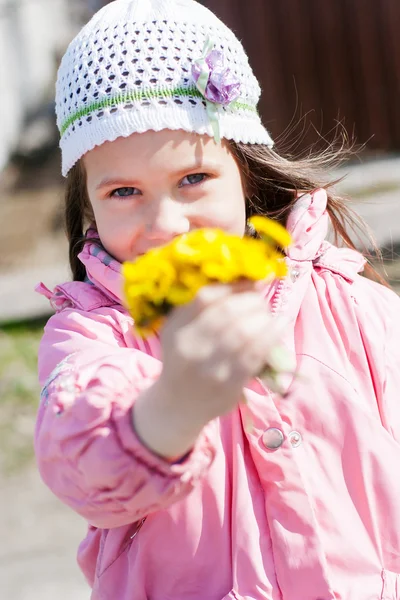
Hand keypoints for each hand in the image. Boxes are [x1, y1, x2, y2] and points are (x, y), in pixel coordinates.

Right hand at [133, 282, 283, 458]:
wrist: (176, 404)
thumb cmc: (183, 358)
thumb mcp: (180, 328)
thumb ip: (203, 306)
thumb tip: (248, 281)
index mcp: (176, 326)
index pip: (207, 296)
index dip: (236, 285)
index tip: (253, 280)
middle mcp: (190, 346)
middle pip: (229, 312)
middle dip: (253, 301)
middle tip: (261, 301)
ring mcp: (210, 368)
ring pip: (245, 333)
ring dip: (265, 319)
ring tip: (269, 316)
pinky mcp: (229, 384)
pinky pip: (255, 356)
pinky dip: (271, 338)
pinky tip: (277, 329)